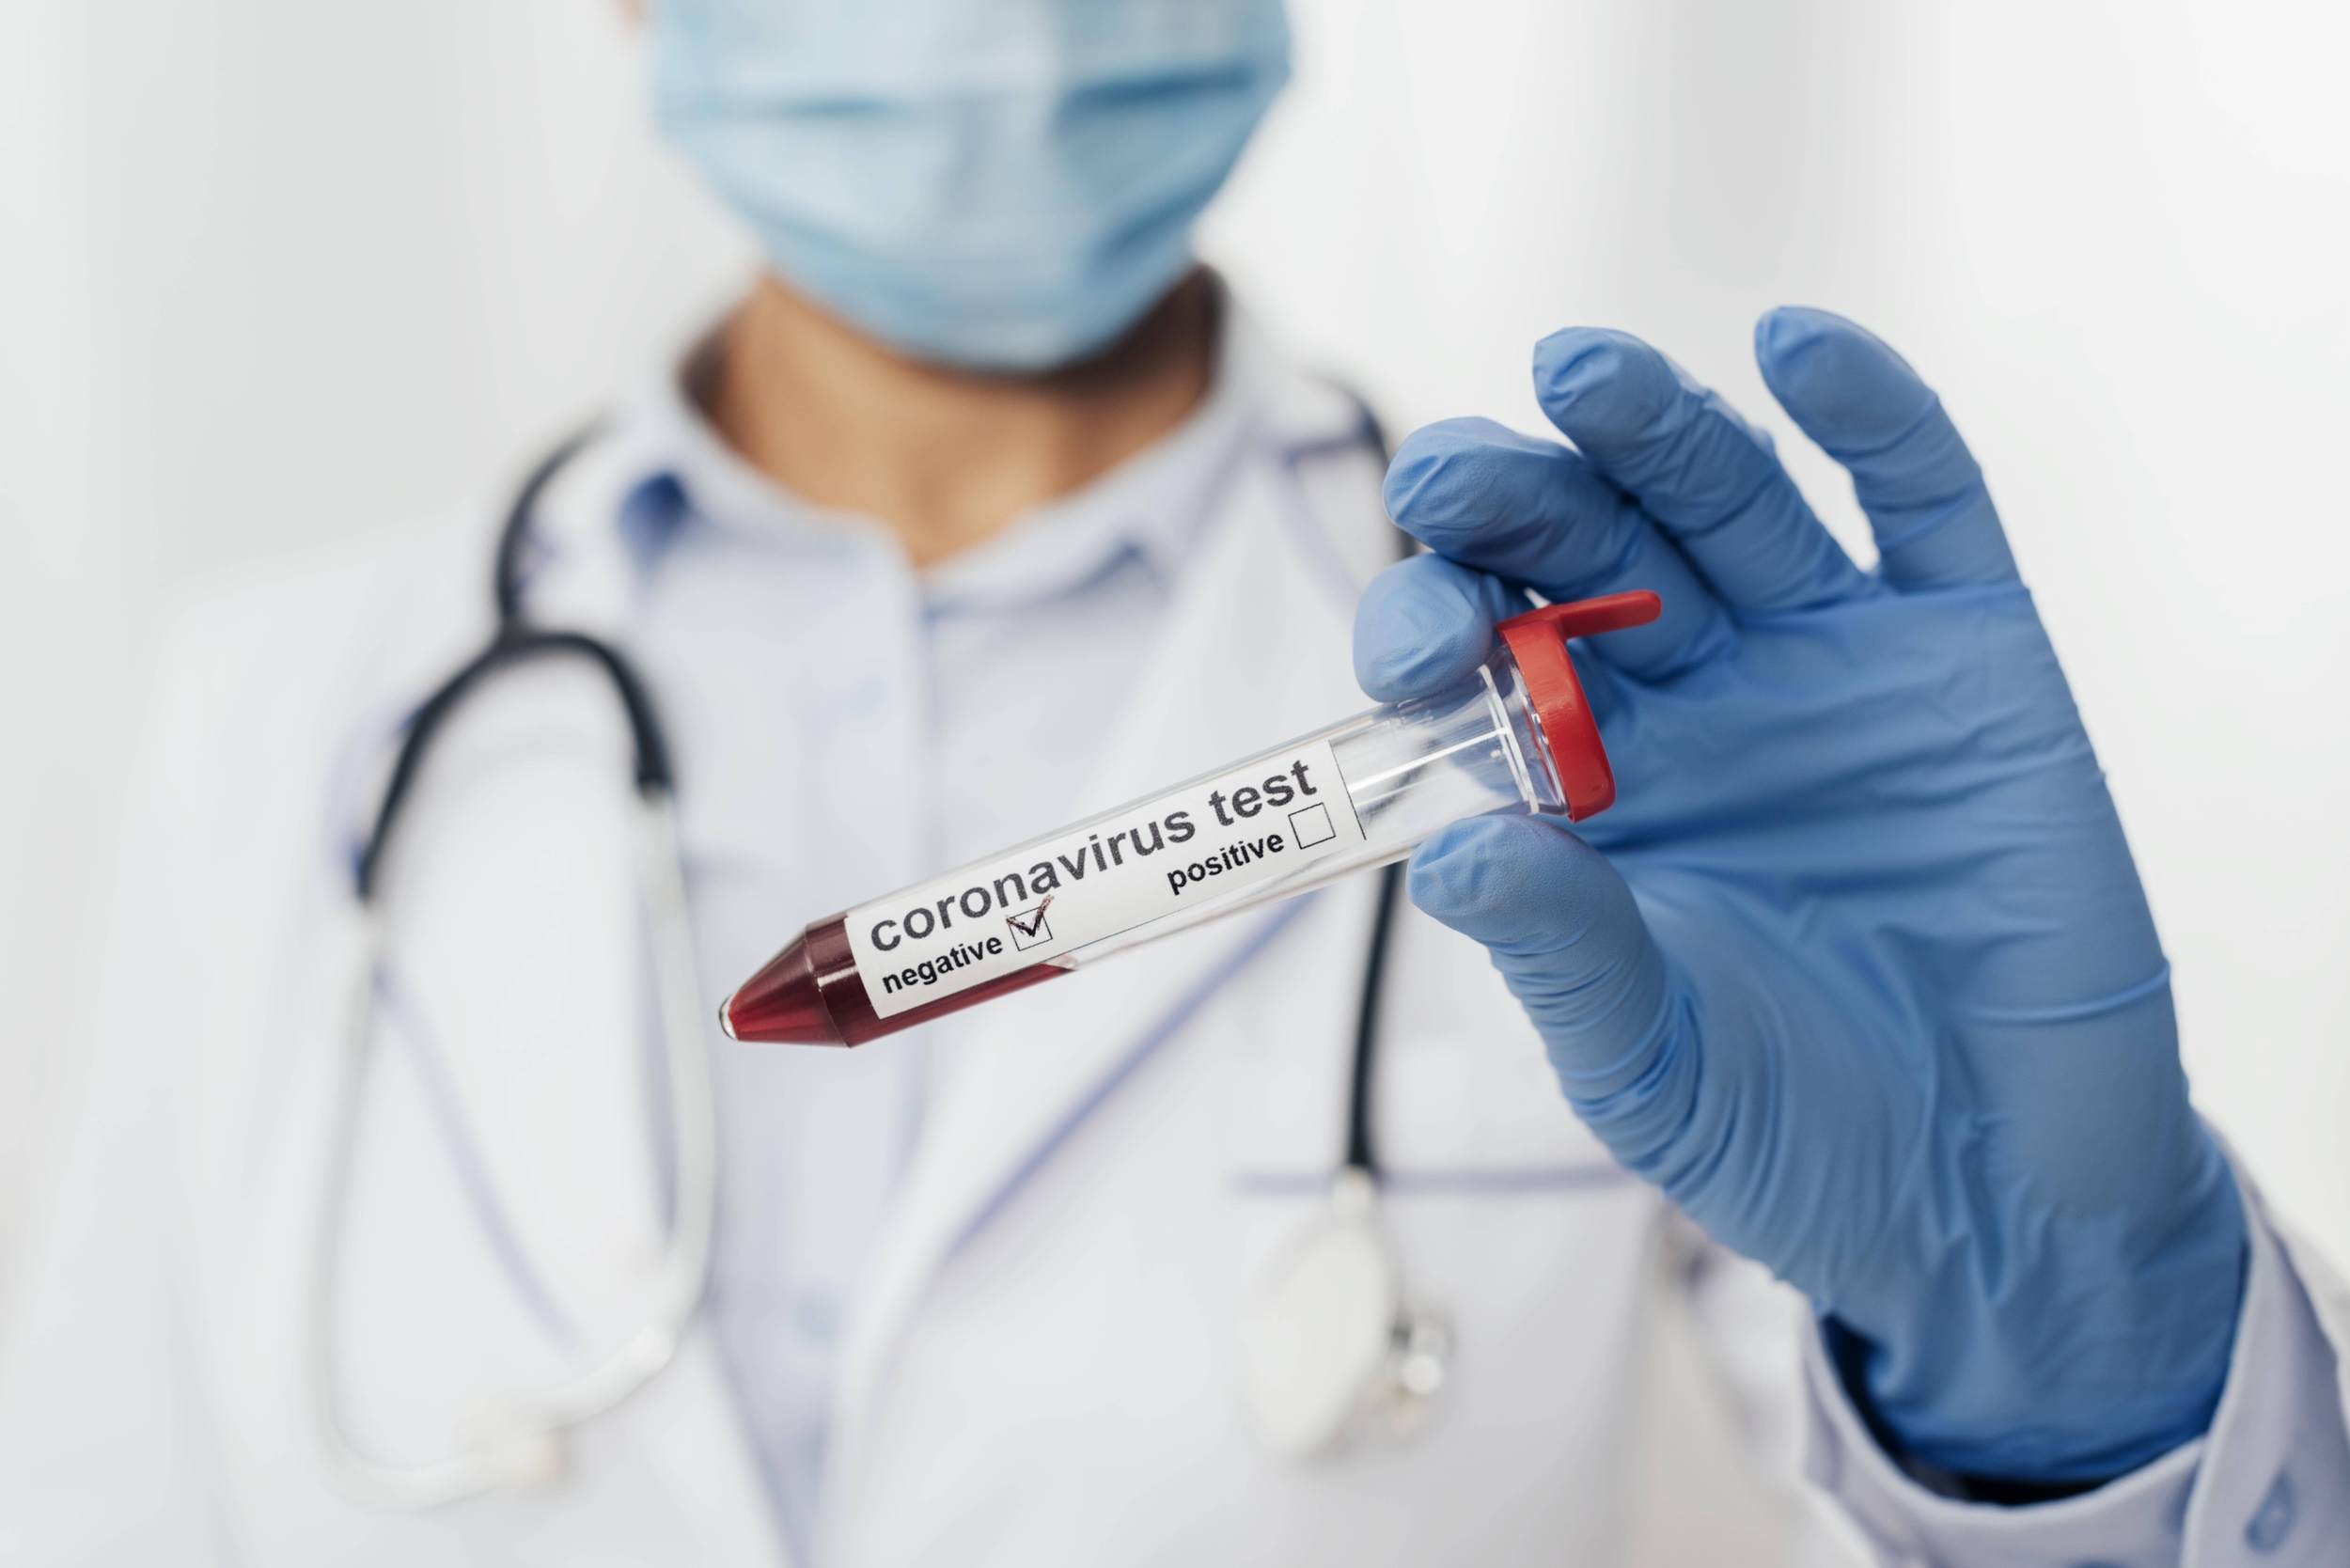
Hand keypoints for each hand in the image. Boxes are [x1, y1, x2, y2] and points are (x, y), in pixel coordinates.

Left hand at [1355, 309, 2244, 1480]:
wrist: (2001, 1194)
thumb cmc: (1793, 1134)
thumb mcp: (1648, 1064)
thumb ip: (1560, 951)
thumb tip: (1445, 854)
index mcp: (1581, 782)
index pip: (1477, 659)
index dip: (1431, 628)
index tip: (1415, 646)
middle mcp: (1689, 696)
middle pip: (1578, 549)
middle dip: (1511, 499)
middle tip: (1452, 475)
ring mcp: (1826, 660)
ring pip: (1723, 497)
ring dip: (1652, 424)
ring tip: (1579, 372)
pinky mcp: (1966, 652)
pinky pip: (1921, 504)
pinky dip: (1871, 415)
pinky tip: (1800, 348)